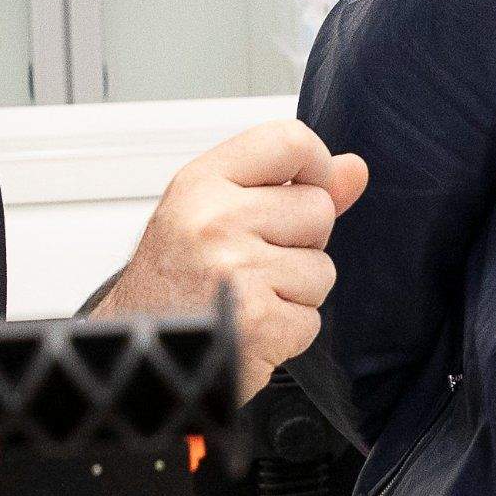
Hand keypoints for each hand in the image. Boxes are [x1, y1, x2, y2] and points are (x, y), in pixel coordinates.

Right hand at [91, 118, 371, 397]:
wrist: (140, 354)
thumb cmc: (174, 282)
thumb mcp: (215, 214)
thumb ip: (290, 187)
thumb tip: (355, 169)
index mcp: (201, 184)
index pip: (289, 141)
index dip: (315, 166)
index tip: (304, 189)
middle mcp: (215, 221)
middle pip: (319, 209)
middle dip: (300, 241)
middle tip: (251, 261)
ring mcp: (236, 272)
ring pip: (322, 270)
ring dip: (295, 292)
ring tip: (246, 296)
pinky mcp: (256, 323)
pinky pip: (311, 319)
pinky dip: (287, 332)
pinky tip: (249, 327)